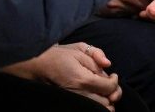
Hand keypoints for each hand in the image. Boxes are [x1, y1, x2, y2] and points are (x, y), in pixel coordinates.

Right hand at [0, 43, 121, 110]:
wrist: (39, 66)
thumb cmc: (59, 56)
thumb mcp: (79, 49)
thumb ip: (96, 54)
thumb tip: (108, 64)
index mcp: (83, 79)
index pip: (109, 87)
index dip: (115, 81)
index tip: (113, 75)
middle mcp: (80, 94)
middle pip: (108, 103)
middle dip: (113, 93)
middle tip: (110, 84)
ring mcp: (76, 101)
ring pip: (100, 109)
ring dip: (106, 100)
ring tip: (103, 90)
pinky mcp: (72, 104)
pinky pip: (90, 108)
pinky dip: (97, 104)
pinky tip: (95, 95)